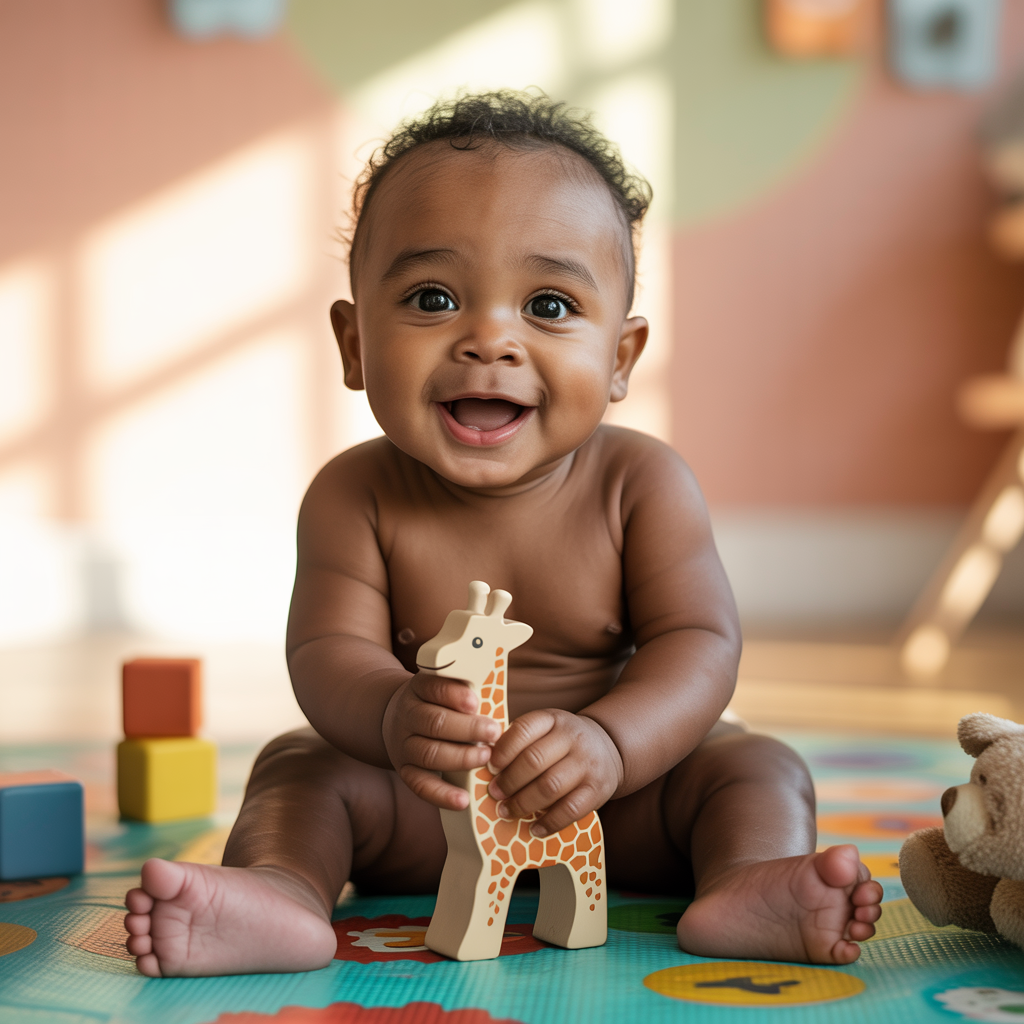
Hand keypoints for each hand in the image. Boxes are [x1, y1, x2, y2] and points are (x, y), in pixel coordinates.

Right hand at [382, 672, 500, 809]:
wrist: (396, 719)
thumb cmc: (436, 703)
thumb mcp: (444, 687)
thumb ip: (465, 691)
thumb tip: (497, 701)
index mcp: (419, 689)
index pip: (433, 687)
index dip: (454, 695)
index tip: (476, 703)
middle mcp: (407, 716)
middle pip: (434, 722)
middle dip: (467, 729)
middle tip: (494, 732)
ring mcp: (404, 745)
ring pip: (429, 754)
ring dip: (460, 758)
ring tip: (486, 758)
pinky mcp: (404, 770)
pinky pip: (420, 785)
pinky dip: (442, 795)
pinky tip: (463, 800)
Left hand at [486, 710, 622, 836]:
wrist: (608, 748)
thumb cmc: (563, 742)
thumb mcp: (545, 728)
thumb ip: (520, 740)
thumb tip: (484, 760)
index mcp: (553, 719)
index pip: (524, 729)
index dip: (503, 750)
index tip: (490, 766)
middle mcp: (573, 738)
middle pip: (534, 761)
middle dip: (509, 781)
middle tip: (494, 793)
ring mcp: (587, 764)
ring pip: (549, 787)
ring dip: (522, 803)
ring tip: (506, 811)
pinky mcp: (597, 790)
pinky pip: (570, 810)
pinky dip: (549, 822)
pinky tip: (534, 827)